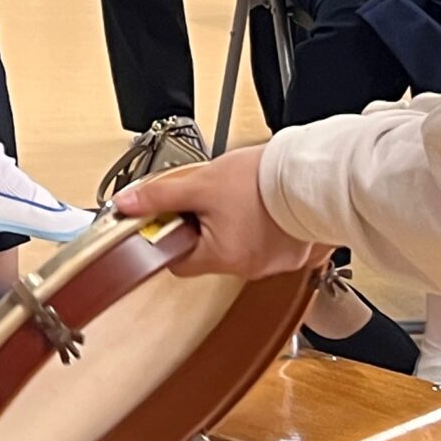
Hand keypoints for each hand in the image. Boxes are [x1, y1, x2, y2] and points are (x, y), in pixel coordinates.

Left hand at [108, 142, 327, 282]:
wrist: (313, 172)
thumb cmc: (264, 180)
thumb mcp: (201, 183)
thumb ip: (159, 196)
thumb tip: (127, 204)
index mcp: (223, 257)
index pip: (177, 260)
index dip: (170, 235)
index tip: (171, 214)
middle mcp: (248, 267)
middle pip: (206, 251)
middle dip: (202, 224)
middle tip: (208, 197)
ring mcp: (272, 262)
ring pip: (234, 244)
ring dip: (229, 222)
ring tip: (238, 196)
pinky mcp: (290, 251)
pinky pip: (262, 242)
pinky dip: (256, 225)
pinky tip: (259, 204)